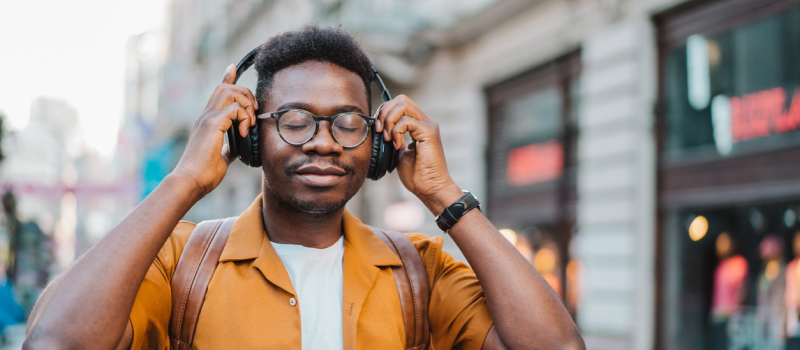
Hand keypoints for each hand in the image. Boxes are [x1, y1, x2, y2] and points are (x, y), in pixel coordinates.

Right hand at [172, 64, 257, 195]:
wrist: (191, 181)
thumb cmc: (204, 173)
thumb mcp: (222, 157)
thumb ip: (230, 149)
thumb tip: (239, 148)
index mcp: (207, 121)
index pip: (218, 92)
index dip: (227, 77)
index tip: (233, 67)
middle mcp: (205, 116)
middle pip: (225, 87)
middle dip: (245, 93)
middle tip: (253, 113)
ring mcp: (207, 118)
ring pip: (230, 92)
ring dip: (246, 104)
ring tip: (249, 124)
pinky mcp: (211, 124)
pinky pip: (235, 108)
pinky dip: (244, 118)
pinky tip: (245, 132)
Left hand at [375, 95, 462, 213]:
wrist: (430, 189)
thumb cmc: (417, 175)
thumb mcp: (399, 153)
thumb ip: (392, 138)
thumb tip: (378, 130)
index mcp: (418, 124)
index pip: (399, 103)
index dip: (384, 112)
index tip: (377, 130)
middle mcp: (425, 121)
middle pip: (401, 99)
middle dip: (384, 112)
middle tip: (379, 131)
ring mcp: (428, 125)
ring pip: (403, 105)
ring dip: (389, 120)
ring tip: (387, 138)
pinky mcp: (429, 132)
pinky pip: (406, 121)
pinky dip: (396, 132)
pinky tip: (397, 146)